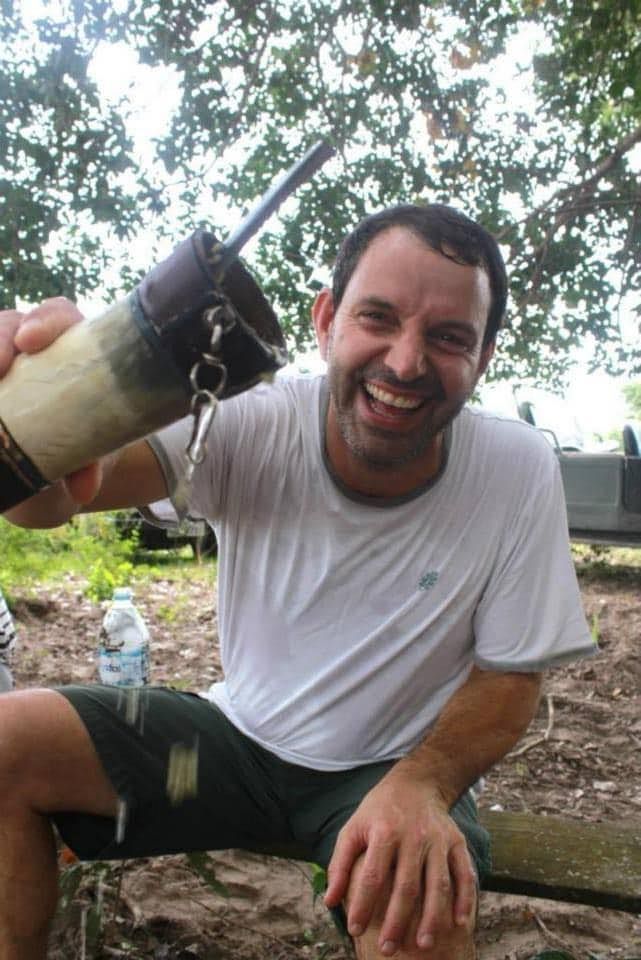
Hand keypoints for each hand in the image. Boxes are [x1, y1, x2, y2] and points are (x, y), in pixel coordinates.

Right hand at [0, 298, 102, 506]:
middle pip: (10, 325)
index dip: (44, 321)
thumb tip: (84, 488)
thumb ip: (92, 462)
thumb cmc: (88, 439)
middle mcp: (34, 345)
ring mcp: (6, 360)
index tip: (30, 342)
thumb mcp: (94, 449)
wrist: (63, 464)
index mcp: (75, 344)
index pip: (59, 316)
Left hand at [324, 765, 476, 954]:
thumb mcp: (353, 828)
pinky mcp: (457, 842)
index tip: (354, 930)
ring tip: (423, 944)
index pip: (373, 876)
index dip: (362, 905)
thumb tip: (329, 901)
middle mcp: (413, 836)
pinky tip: (458, 922)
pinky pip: (464, 873)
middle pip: (407, 886)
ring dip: (432, 917)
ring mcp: (438, 840)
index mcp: (385, 832)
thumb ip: (340, 864)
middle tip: (388, 949)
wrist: (416, 783)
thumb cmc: (379, 811)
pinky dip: (464, 898)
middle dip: (396, 921)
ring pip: (438, 884)